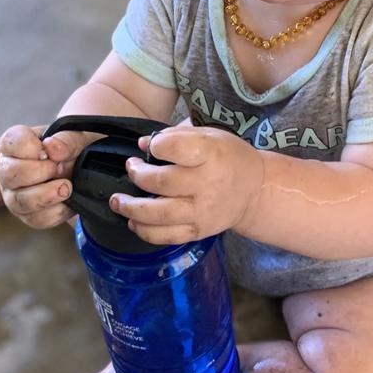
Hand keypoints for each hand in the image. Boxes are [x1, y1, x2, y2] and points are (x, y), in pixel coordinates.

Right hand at [0, 125, 87, 228]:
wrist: (83, 170)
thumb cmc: (72, 150)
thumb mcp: (76, 138)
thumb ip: (66, 140)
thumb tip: (53, 148)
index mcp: (16, 144)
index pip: (10, 142)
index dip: (29, 147)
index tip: (46, 151)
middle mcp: (9, 169)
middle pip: (9, 174)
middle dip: (38, 172)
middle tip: (59, 168)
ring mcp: (15, 194)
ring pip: (19, 201)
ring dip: (46, 195)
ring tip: (66, 187)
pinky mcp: (28, 214)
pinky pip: (35, 219)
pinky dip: (56, 211)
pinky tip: (67, 201)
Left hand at [109, 125, 263, 244]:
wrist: (255, 190)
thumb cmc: (228, 157)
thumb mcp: (210, 135)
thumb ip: (177, 135)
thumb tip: (143, 144)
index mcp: (211, 154)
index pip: (175, 147)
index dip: (155, 145)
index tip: (148, 146)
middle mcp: (207, 184)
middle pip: (161, 181)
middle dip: (137, 174)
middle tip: (131, 168)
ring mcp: (202, 211)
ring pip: (158, 214)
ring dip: (131, 207)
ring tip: (117, 201)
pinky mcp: (198, 231)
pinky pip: (165, 236)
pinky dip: (144, 230)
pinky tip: (134, 220)